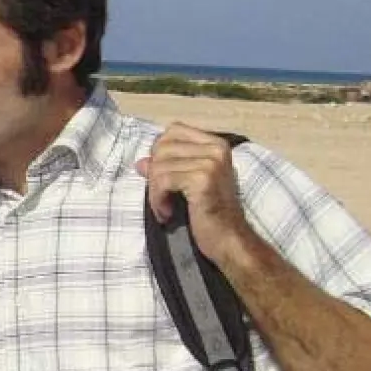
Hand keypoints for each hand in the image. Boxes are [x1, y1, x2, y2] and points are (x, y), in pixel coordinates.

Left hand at [137, 122, 249, 262]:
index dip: (159, 153)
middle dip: (154, 175)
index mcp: (216, 144)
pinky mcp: (203, 179)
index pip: (173, 131)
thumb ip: (167, 168)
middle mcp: (216, 148)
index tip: (161, 178)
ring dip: (154, 191)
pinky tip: (166, 213)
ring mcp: (211, 162)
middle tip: (159, 197)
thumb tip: (141, 162)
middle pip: (163, 147)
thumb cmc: (210, 214)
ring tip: (163, 209)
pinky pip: (163, 181)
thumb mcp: (187, 186)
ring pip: (160, 166)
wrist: (229, 240)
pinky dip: (157, 199)